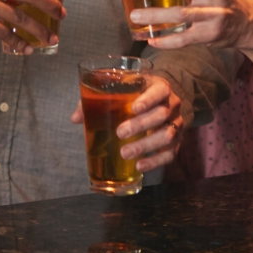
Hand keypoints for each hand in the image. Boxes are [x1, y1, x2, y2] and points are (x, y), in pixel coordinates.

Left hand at [68, 75, 183, 172]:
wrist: (164, 100)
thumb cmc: (138, 93)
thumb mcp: (124, 88)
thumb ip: (98, 98)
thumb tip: (75, 118)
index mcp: (159, 87)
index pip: (160, 91)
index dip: (148, 99)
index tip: (134, 108)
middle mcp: (172, 104)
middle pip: (161, 114)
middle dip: (141, 125)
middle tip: (120, 133)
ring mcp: (177, 123)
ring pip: (167, 135)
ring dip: (146, 145)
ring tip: (125, 153)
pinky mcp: (177, 141)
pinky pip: (170, 153)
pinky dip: (155, 161)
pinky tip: (140, 166)